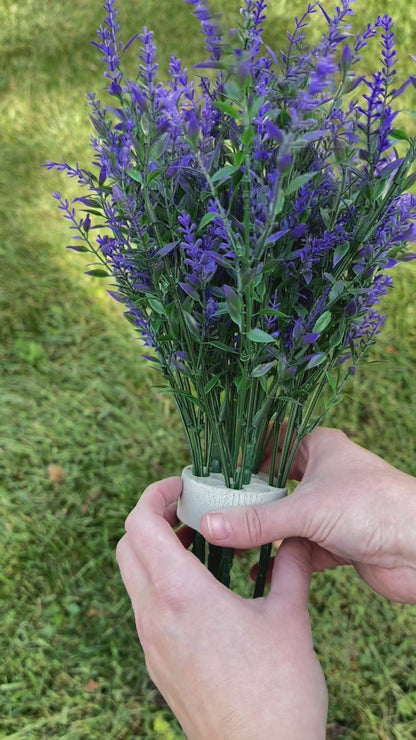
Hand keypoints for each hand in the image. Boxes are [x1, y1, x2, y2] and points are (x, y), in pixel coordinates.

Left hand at [116, 478, 327, 739]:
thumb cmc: (277, 692)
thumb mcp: (290, 618)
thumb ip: (290, 568)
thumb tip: (296, 539)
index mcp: (181, 595)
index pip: (140, 524)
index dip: (154, 494)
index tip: (183, 486)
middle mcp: (155, 616)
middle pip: (127, 546)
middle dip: (152, 517)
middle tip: (190, 510)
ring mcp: (151, 644)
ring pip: (133, 578)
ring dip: (155, 550)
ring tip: (200, 544)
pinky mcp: (158, 665)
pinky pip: (145, 607)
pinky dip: (160, 582)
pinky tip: (202, 589)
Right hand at [201, 428, 415, 603]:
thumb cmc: (374, 507)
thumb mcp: (306, 510)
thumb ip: (256, 522)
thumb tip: (209, 526)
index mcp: (319, 448)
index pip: (271, 444)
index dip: (243, 459)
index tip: (213, 476)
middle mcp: (324, 475)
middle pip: (275, 486)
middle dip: (248, 502)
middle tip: (213, 513)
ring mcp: (331, 510)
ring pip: (286, 520)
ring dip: (262, 535)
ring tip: (228, 545)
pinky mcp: (337, 542)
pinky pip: (299, 549)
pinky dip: (280, 560)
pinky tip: (256, 571)